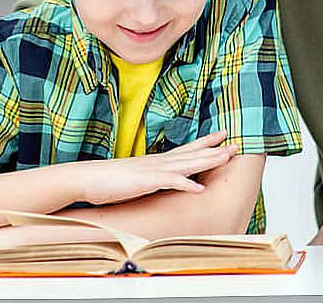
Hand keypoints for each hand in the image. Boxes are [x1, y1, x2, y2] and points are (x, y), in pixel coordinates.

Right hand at [75, 129, 236, 205]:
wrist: (87, 178)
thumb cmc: (108, 180)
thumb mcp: (134, 179)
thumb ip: (149, 178)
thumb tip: (159, 180)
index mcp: (157, 161)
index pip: (186, 148)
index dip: (205, 142)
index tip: (222, 134)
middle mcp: (158, 162)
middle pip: (192, 153)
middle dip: (215, 149)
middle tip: (236, 144)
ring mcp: (153, 170)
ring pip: (186, 163)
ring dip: (207, 160)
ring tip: (226, 157)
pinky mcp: (145, 181)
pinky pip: (169, 182)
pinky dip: (185, 183)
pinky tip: (200, 188)